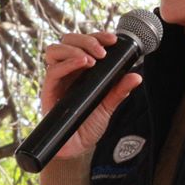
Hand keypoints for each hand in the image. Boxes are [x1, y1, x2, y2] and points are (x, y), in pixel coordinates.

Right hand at [40, 31, 141, 158]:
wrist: (75, 148)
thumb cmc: (88, 125)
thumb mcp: (108, 106)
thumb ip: (119, 91)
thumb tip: (136, 76)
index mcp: (80, 69)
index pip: (85, 43)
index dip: (97, 36)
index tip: (113, 40)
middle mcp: (67, 71)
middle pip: (68, 41)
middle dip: (86, 40)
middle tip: (102, 51)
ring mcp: (56, 79)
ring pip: (55, 50)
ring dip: (74, 49)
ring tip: (91, 59)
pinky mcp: (48, 91)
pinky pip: (52, 71)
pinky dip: (67, 63)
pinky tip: (82, 63)